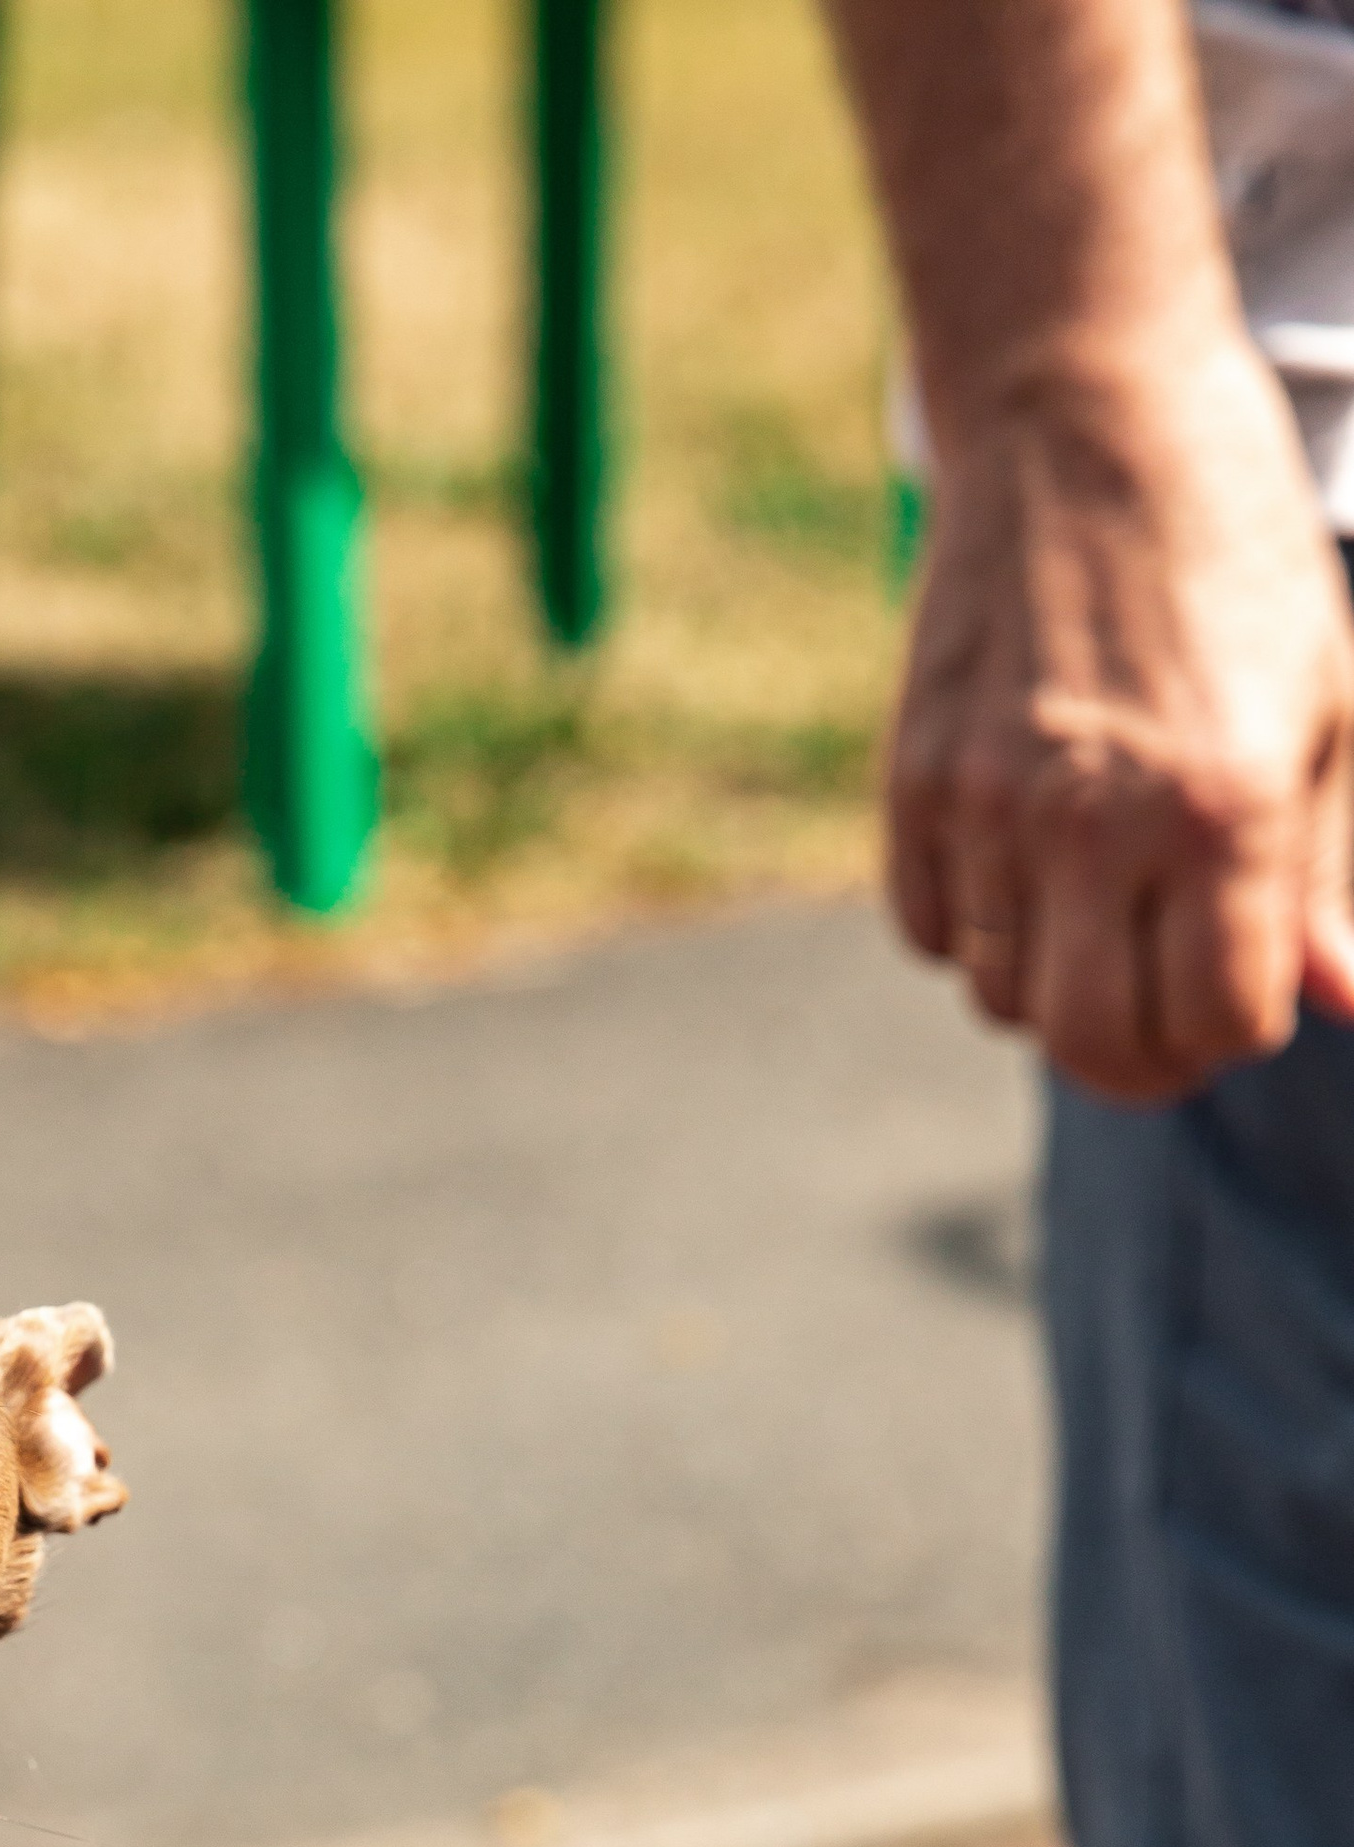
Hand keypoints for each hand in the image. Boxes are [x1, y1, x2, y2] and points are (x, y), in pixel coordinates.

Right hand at [889, 337, 1353, 1101]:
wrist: (1084, 412)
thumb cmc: (1232, 553)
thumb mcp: (1323, 699)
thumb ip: (1330, 867)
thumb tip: (1340, 998)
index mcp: (1224, 802)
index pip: (1219, 1023)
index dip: (1242, 1025)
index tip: (1247, 982)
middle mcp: (1096, 818)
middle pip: (1096, 1046)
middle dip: (1142, 1056)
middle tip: (1165, 1012)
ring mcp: (989, 803)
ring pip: (1004, 1000)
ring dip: (1057, 987)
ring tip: (1099, 910)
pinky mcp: (913, 780)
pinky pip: (929, 932)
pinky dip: (976, 928)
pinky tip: (1024, 861)